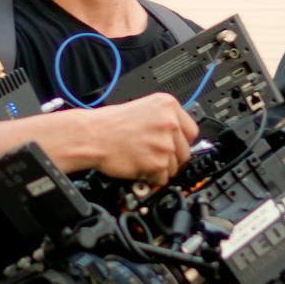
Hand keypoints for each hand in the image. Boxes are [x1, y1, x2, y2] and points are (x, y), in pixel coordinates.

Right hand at [84, 93, 198, 185]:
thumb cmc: (110, 124)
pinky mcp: (158, 163)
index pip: (192, 131)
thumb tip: (179, 136)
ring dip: (160, 168)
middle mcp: (170, 123)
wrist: (92, 135)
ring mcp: (165, 143)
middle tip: (153, 155)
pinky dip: (152, 178)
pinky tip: (139, 167)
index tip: (174, 146)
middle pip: (185, 151)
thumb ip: (164, 119)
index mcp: (167, 105)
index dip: (181, 141)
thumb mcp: (143, 108)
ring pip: (175, 166)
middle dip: (171, 157)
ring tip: (142, 159)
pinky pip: (163, 178)